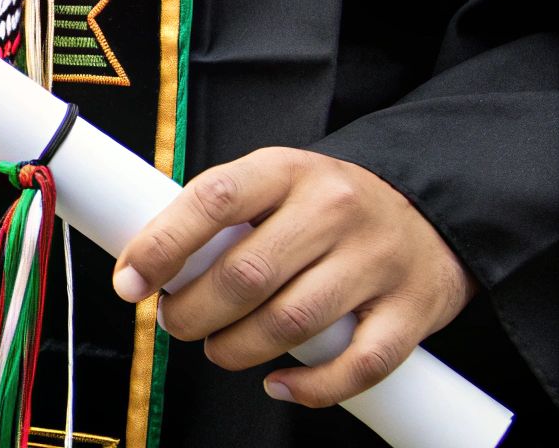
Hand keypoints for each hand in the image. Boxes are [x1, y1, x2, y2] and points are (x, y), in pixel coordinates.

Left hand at [110, 147, 475, 407]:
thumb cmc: (325, 206)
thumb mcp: (272, 183)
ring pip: (291, 322)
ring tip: (218, 348)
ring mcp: (376, 260)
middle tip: (176, 321)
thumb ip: (219, 216)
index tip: (129, 282)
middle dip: (193, 311)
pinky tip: (279, 383)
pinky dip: (310, 387)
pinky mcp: (412, 310)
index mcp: (286, 170)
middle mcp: (334, 209)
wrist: (430, 212)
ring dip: (236, 349)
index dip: (161, 246)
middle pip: (245, 274)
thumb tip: (144, 264)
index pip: (213, 200)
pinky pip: (357, 366)